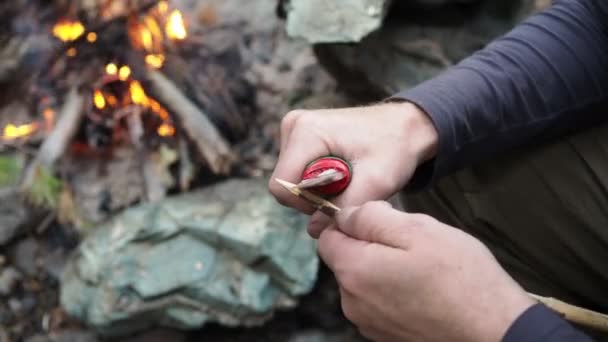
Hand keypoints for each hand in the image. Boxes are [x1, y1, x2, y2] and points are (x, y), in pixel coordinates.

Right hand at [269, 102, 437, 236]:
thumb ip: (342, 208)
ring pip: (291, 181)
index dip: (307, 203)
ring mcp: (293, 130)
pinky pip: (297, 174)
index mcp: (306, 132)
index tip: (338, 198)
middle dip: (314, 197)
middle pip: (286, 184)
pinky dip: (317, 182)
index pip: (283, 186)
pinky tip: (341, 173)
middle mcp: (293, 126)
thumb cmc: (393, 148)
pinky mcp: (298, 138)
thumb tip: (313, 230)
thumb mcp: (376, 181)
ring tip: (348, 179)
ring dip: (317, 190)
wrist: (404, 127)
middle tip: (349, 188)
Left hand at [319, 201, 534, 341]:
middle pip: (346, 260)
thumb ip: (371, 217)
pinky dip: (394, 292)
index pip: (328, 237)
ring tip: (423, 269)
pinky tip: (424, 290)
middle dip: (371, 245)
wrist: (495, 332)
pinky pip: (379, 302)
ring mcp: (369, 324)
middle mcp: (352, 303)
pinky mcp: (386, 336)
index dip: (351, 222)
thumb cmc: (460, 278)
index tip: (381, 219)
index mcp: (354, 272)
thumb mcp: (417, 229)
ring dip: (384, 269)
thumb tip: (345, 215)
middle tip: (412, 244)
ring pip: (364, 281)